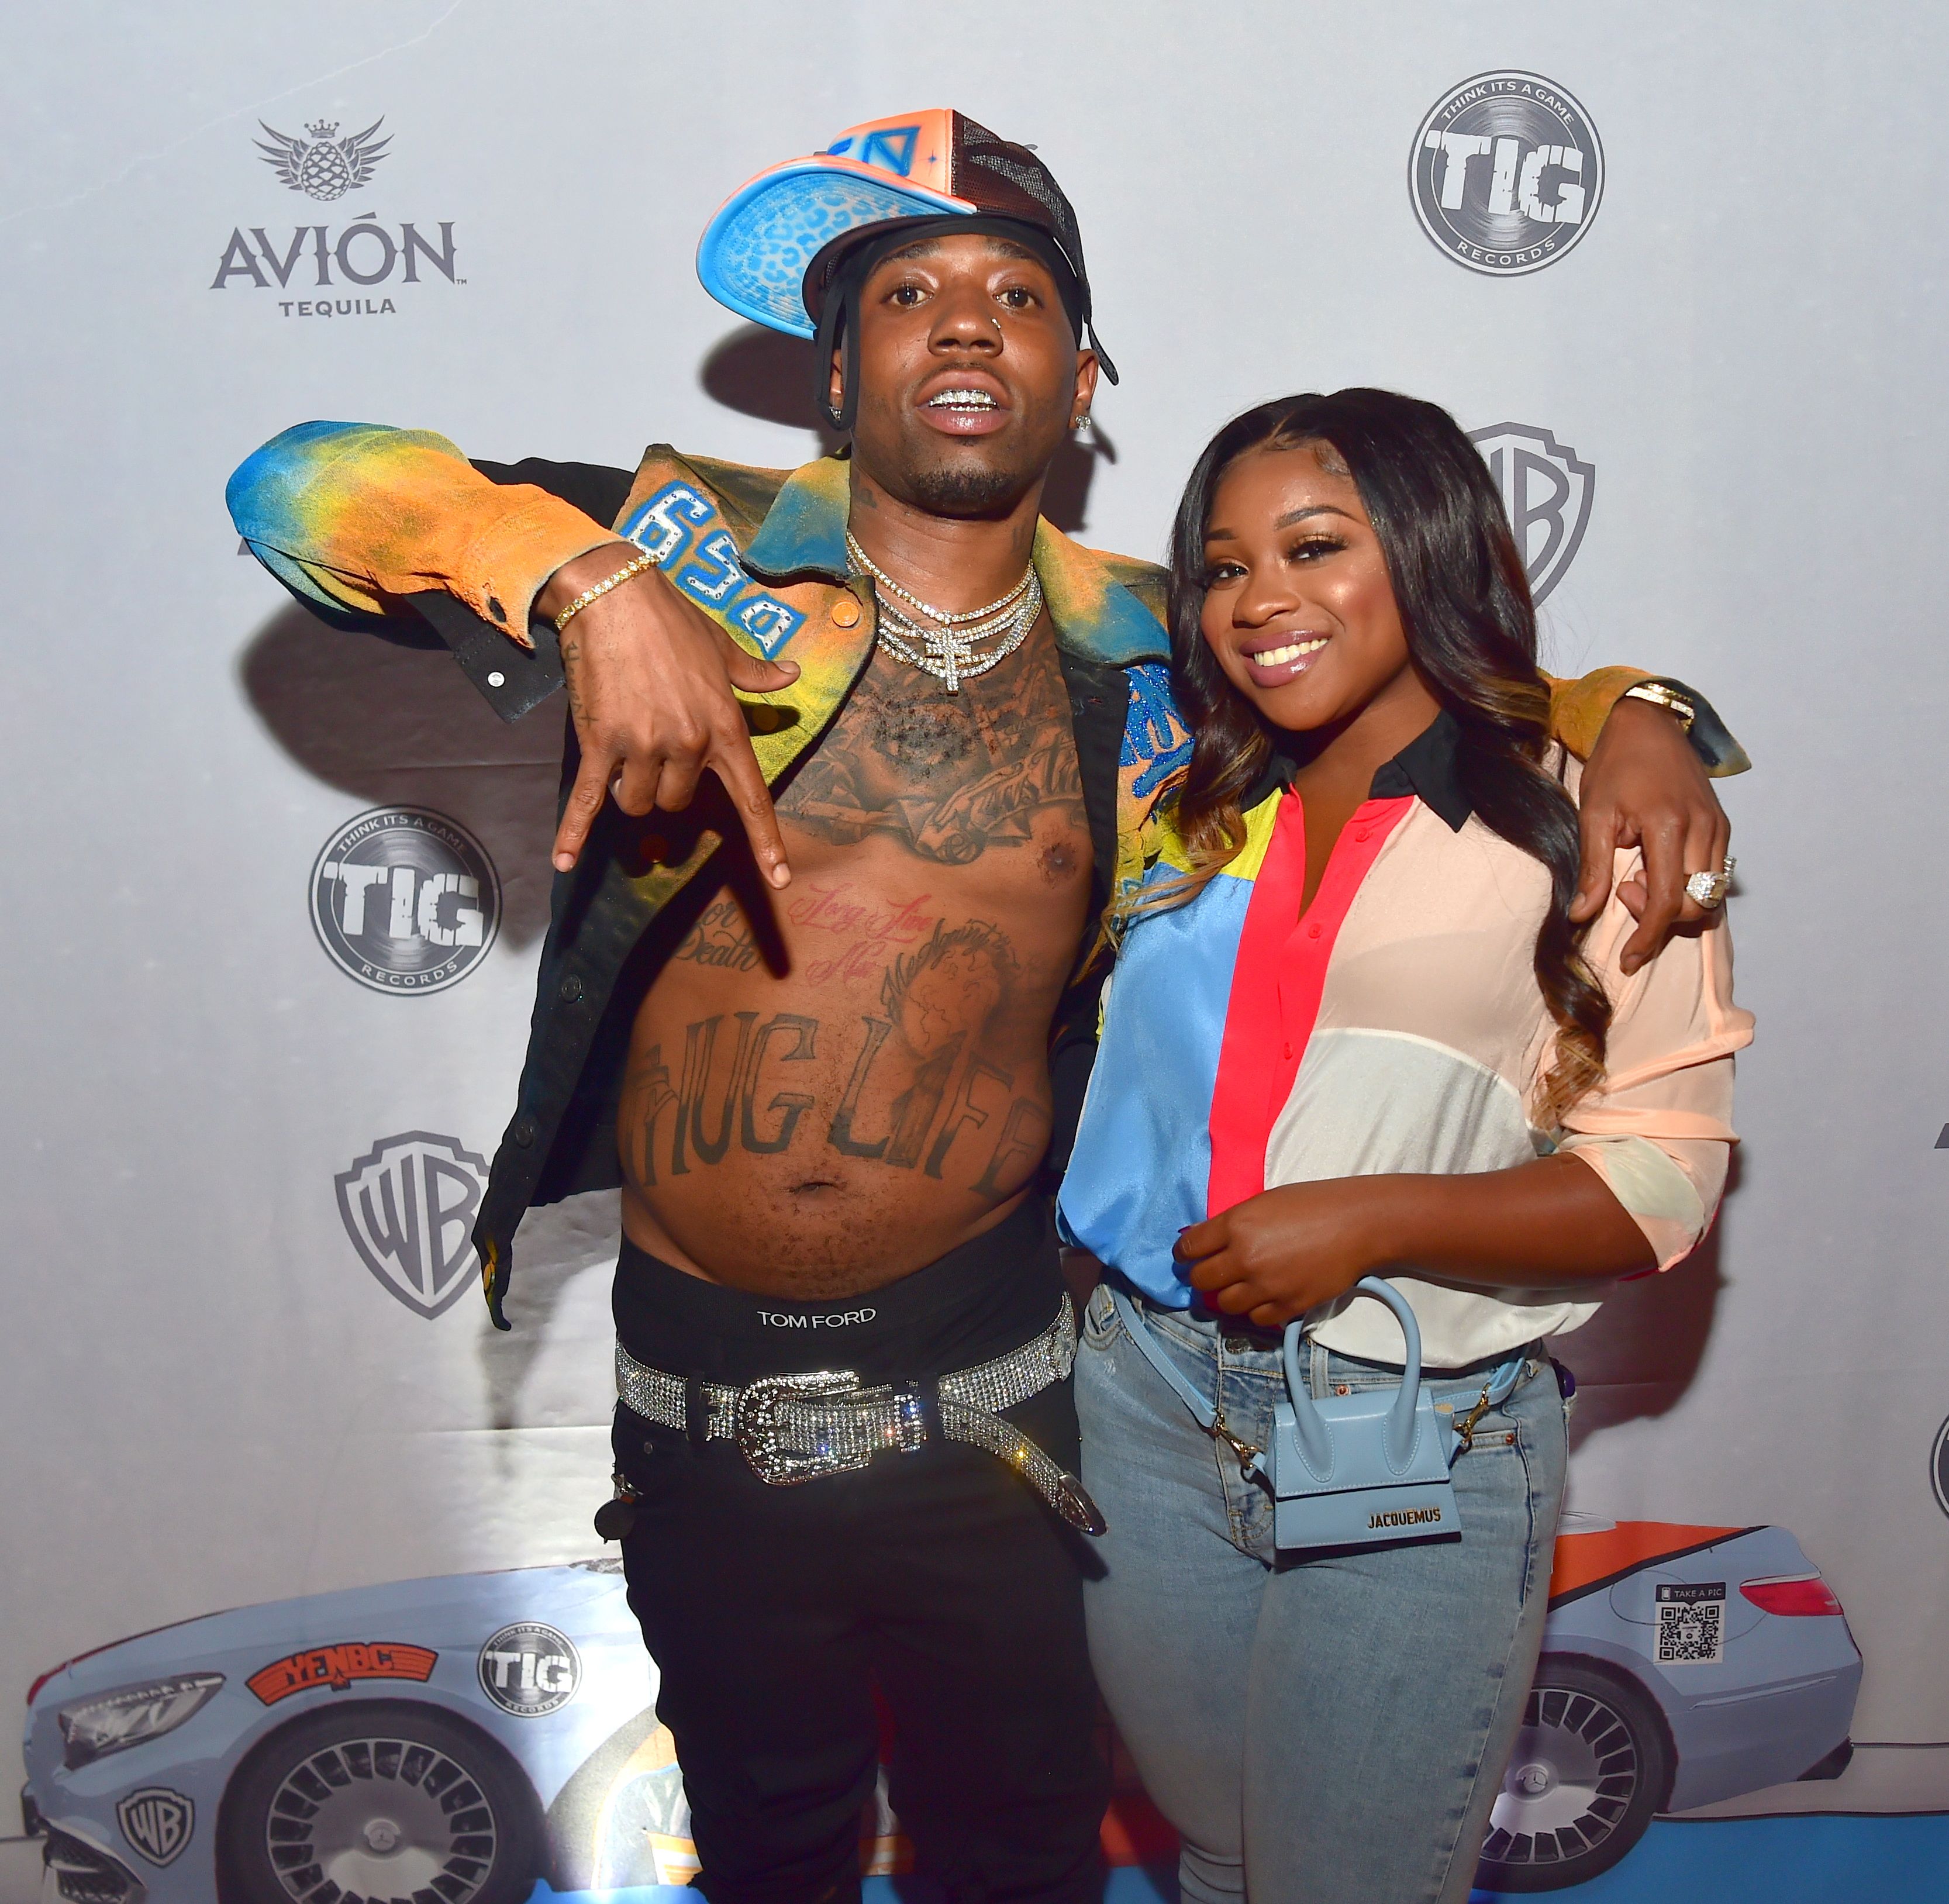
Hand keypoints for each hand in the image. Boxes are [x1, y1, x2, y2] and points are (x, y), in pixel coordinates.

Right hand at [539, 544, 801, 880]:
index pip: (751, 797)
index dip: (766, 841)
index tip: (778, 879)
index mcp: (725, 727)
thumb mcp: (723, 648)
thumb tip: (791, 676)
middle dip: (664, 785)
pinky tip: (563, 860)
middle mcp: (687, 744)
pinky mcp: (600, 742)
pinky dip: (572, 832)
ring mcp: (642, 746)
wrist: (615, 595)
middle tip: (653, 747)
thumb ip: (756, 674)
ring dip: (628, 789)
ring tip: (622, 751)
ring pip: (637, 803)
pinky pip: (587, 800)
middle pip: (677, 802)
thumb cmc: (673, 621)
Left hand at [1175, 1182, 1386, 1327]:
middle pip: (1201, 1281)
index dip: (1183, 1254)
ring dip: (1228, 1296)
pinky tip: (1265, 1297)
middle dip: (1201, 1277)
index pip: (1189, 1248)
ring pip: (1225, 1304)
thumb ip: (1231, 1223)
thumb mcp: (1264, 1202)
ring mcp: (1266, 1286)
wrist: (1357, 1224)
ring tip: (1240, 1286)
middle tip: (1211, 1273)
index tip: (1186, 1257)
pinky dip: (1256, 1310)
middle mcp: (1245, 1257)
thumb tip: (1199, 1237)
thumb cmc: (1312, 1204)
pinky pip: (1256, 1319)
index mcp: (1236, 1225)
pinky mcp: (1288, 1306)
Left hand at [1572, 697, 1730, 973]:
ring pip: (1711, 895)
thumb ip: (1593, 866)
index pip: (1668, 901)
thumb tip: (1582, 914)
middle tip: (1625, 889)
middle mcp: (1704, 829)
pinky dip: (1687, 886)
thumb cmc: (1616, 765)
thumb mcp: (1594, 813)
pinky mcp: (1722, 826)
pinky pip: (1714, 875)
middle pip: (1696, 906)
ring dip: (1675, 903)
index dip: (1648, 937)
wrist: (1648, 723)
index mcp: (1669, 826)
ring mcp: (1719, 828)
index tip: (1628, 959)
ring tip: (1638, 875)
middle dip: (1660, 916)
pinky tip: (1656, 865)